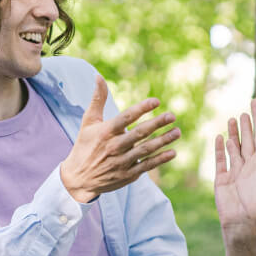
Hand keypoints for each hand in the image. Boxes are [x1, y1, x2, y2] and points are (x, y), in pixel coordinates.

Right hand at [60, 76, 179, 203]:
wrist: (78, 179)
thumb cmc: (85, 146)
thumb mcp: (88, 122)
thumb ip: (97, 100)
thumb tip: (98, 76)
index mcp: (106, 132)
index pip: (126, 117)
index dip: (142, 108)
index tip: (156, 101)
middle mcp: (115, 146)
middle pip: (139, 133)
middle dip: (157, 124)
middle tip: (172, 116)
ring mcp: (122, 161)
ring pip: (146, 149)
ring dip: (163, 140)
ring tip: (177, 132)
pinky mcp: (128, 175)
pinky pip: (147, 165)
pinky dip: (160, 160)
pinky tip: (173, 152)